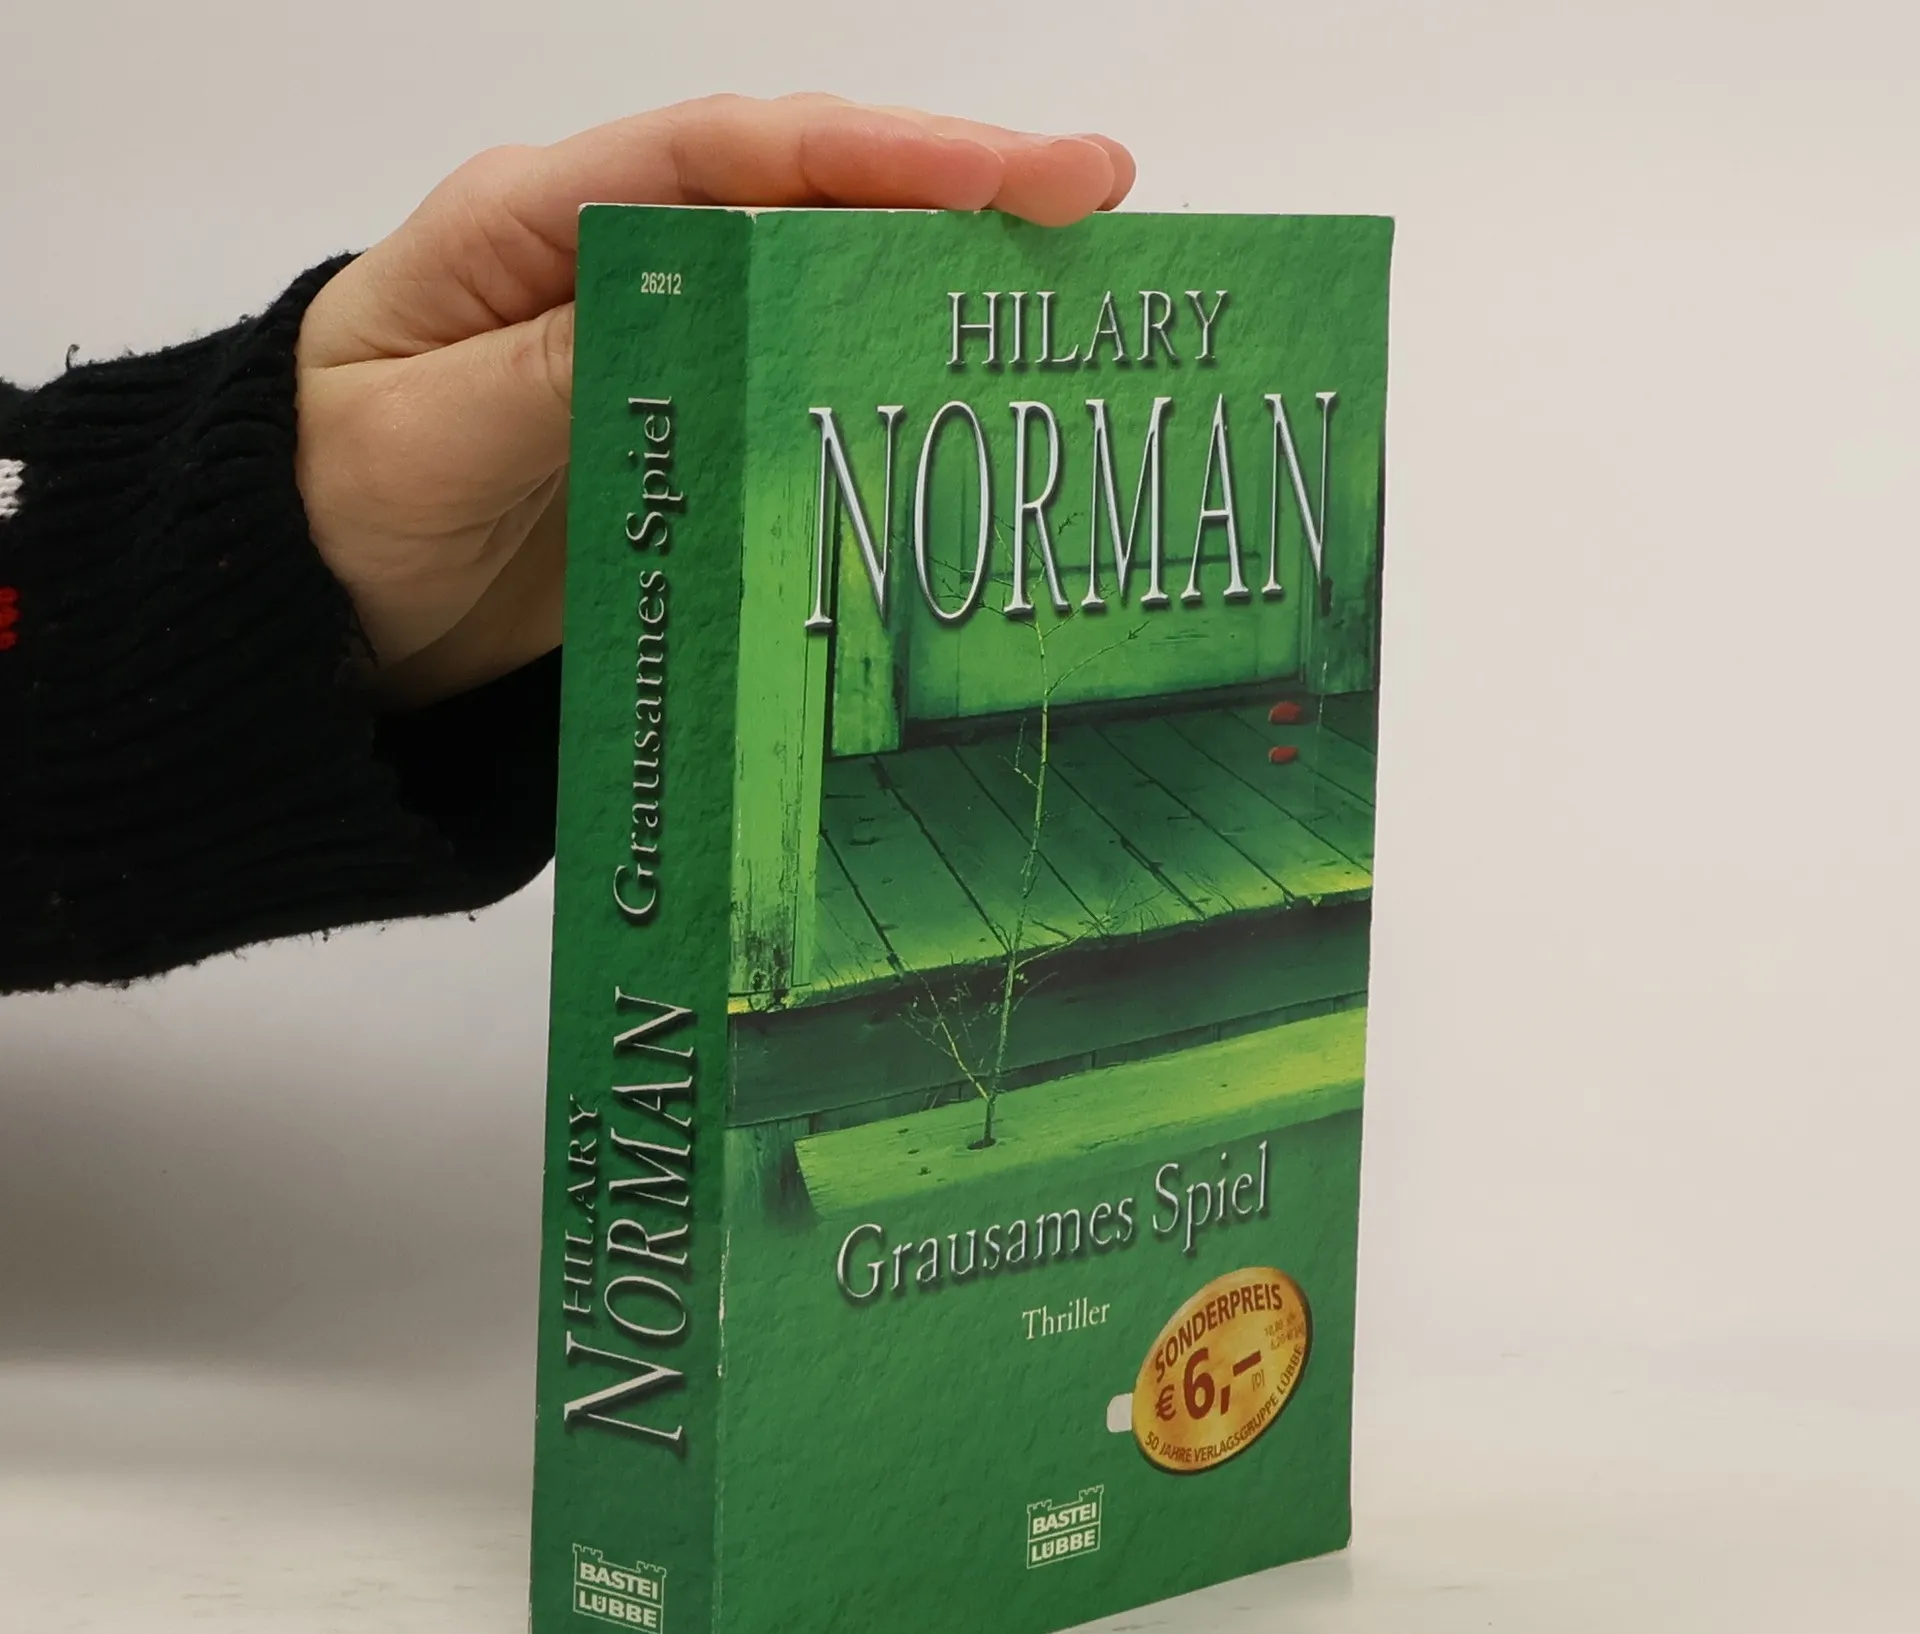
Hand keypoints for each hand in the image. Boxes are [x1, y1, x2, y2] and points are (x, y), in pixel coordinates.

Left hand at [294, 95, 1134, 708]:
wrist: (303, 616)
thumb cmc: (321, 500)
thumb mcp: (426, 435)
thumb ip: (560, 372)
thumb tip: (699, 320)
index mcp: (541, 219)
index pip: (732, 156)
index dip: (877, 157)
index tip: (1010, 176)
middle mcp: (614, 267)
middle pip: (802, 204)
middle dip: (950, 200)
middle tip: (1095, 211)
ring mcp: (655, 356)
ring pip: (813, 297)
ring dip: (931, 295)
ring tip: (1062, 304)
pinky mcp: (676, 442)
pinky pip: (791, 404)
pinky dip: (873, 400)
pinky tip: (951, 415)